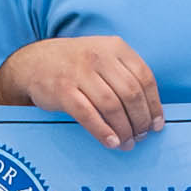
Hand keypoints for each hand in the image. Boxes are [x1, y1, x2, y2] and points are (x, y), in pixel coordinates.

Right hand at [0, 35, 161, 147]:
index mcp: (115, 47)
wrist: (34, 62)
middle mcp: (98, 56)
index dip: (154, 105)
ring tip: (128, 143)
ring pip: (112, 106)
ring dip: (124, 129)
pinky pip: (88, 115)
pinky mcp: (63, 90)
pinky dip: (103, 131)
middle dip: (140, 120)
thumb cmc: (76, 64)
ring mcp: (79, 72)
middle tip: (141, 136)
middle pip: (131, 94)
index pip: (144, 78)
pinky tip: (112, 142)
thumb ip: (126, 75)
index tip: (157, 124)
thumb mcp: (104, 56)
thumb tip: (150, 111)